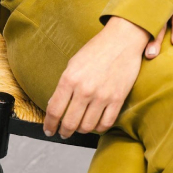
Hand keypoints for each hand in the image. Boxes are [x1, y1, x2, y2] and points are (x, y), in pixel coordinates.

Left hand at [43, 15, 149, 138]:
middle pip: (70, 123)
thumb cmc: (97, 48)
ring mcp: (102, 95)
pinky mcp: (118, 98)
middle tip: (64, 133)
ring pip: (87, 127)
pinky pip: (106, 123)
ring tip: (80, 127)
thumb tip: (55, 105)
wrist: (122, 39)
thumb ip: (64, 85)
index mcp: (70, 78)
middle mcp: (85, 89)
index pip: (54, 110)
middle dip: (64, 132)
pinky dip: (99, 128)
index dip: (49, 124)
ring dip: (81, 130)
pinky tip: (96, 124)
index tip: (49, 130)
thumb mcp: (74, 63)